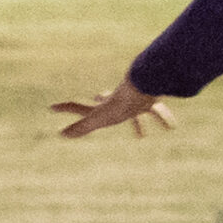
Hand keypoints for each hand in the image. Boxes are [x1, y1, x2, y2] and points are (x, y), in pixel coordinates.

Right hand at [51, 74, 174, 139]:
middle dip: (100, 98)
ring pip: (131, 107)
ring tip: (141, 135)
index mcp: (103, 107)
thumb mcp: (99, 118)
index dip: (66, 108)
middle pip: (105, 99)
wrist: (144, 87)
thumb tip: (60, 134)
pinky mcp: (150, 99)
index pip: (80, 108)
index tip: (52, 107)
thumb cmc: (121, 103)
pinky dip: (163, 119)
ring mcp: (132, 99)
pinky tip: (171, 127)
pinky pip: (157, 110)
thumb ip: (81, 127)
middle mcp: (117, 101)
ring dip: (138, 121)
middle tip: (96, 94)